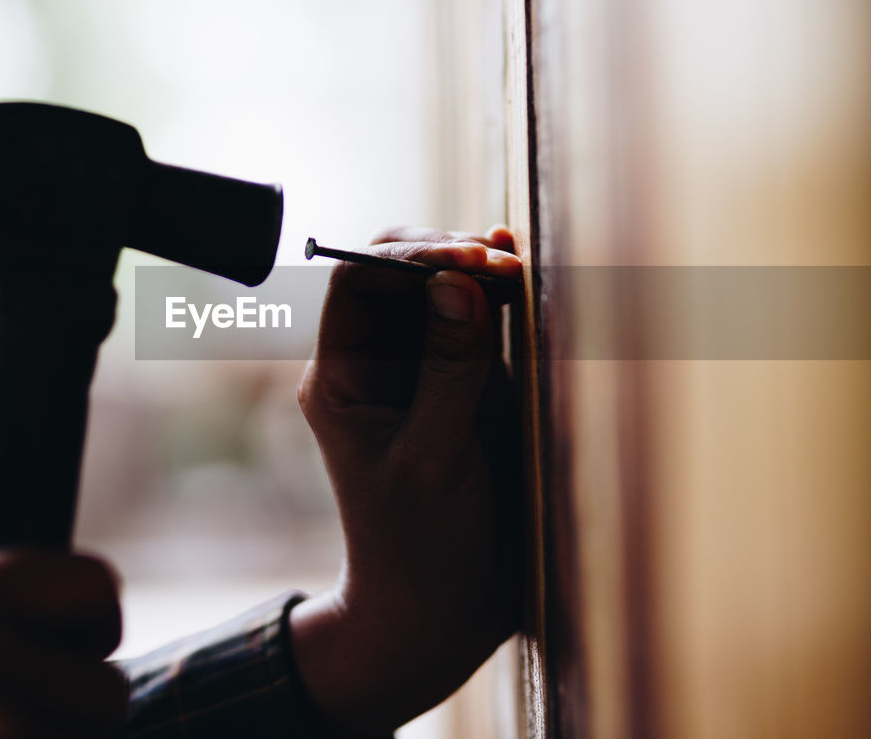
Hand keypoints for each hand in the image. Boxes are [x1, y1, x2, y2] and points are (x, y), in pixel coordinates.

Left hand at [291, 226, 523, 734]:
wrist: (438, 617)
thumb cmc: (417, 549)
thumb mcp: (433, 460)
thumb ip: (449, 370)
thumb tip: (459, 282)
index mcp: (343, 377)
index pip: (358, 280)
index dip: (410, 254)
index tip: (469, 259)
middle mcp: (378, 366)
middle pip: (401, 274)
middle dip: (449, 255)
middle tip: (503, 262)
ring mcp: (424, 375)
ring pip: (445, 294)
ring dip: (481, 272)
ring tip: (519, 268)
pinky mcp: (468, 391)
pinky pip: (481, 329)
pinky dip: (504, 304)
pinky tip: (527, 287)